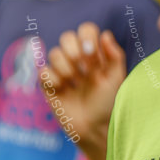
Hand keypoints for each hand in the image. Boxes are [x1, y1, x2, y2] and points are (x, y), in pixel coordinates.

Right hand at [39, 22, 124, 159]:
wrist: (94, 128)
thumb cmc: (108, 104)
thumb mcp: (116, 79)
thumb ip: (115, 56)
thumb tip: (105, 34)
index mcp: (95, 55)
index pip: (86, 31)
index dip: (86, 36)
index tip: (91, 52)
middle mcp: (78, 60)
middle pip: (67, 37)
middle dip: (74, 50)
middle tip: (82, 68)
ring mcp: (62, 72)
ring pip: (55, 53)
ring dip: (65, 67)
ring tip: (73, 82)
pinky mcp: (49, 85)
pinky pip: (43, 70)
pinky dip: (52, 78)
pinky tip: (62, 89)